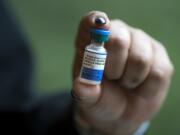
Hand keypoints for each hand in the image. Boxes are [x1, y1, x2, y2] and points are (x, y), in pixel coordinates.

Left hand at [72, 11, 173, 134]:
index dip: (94, 23)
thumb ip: (85, 92)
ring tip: (125, 83)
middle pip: (118, 40)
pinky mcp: (159, 56)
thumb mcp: (89, 99)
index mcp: (92, 42)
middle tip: (112, 78)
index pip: (90, 22)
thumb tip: (80, 86)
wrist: (120, 112)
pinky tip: (140, 87)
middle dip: (114, 68)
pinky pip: (157, 72)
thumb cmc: (101, 99)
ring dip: (130, 79)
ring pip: (140, 58)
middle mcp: (117, 35)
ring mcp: (140, 43)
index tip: (100, 27)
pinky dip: (147, 88)